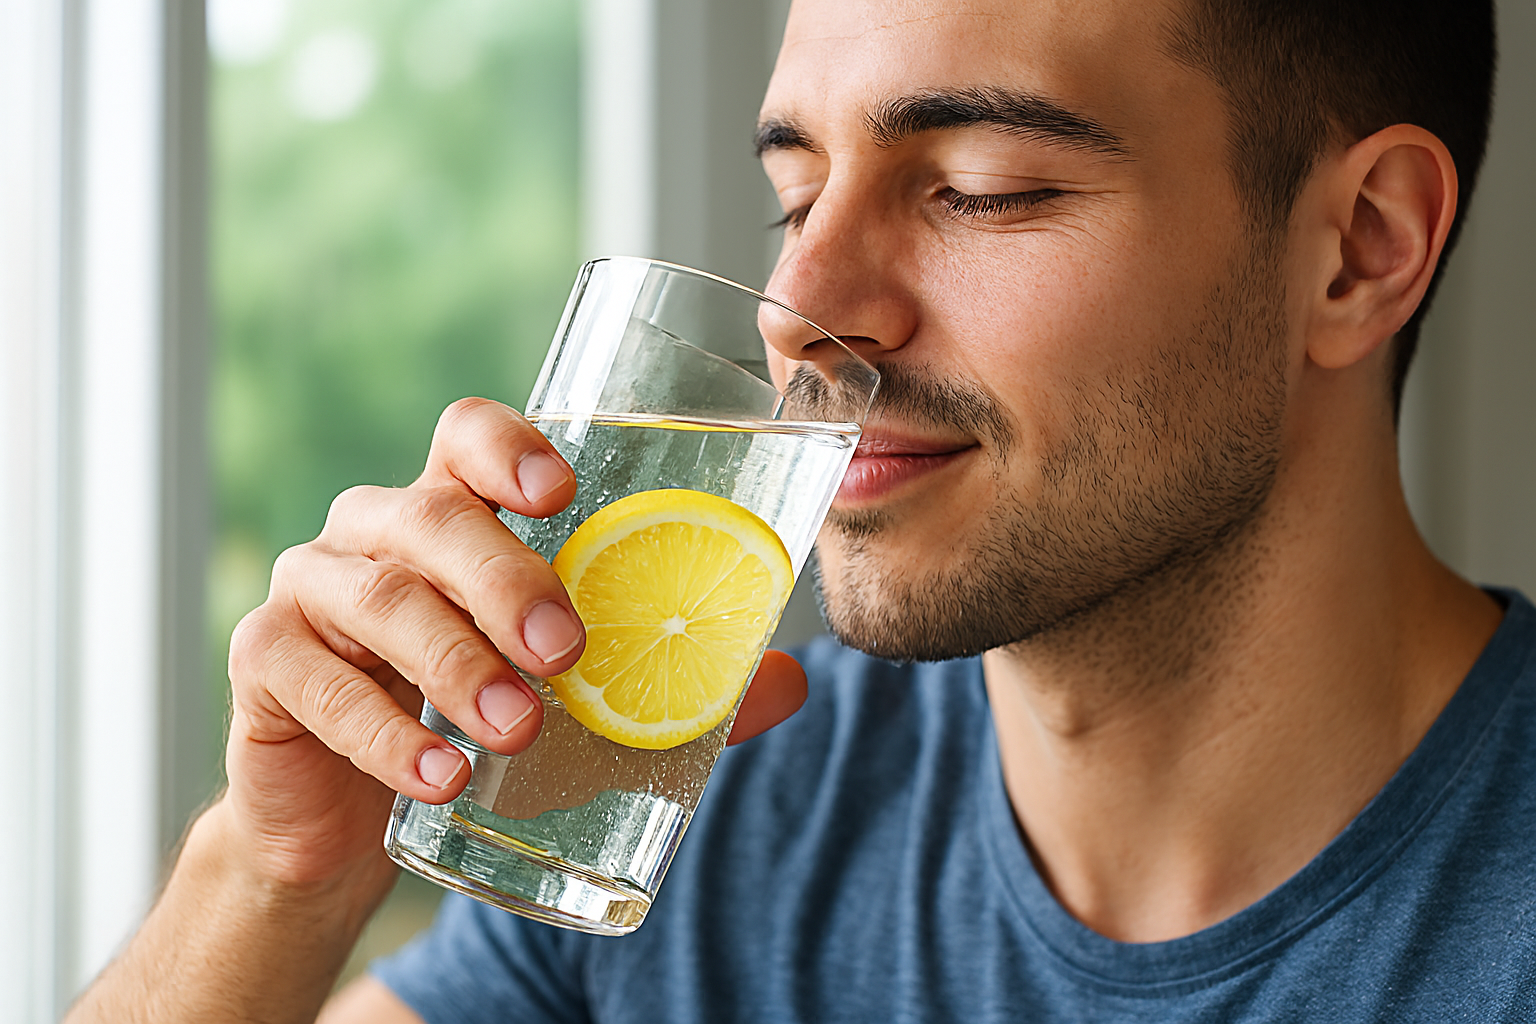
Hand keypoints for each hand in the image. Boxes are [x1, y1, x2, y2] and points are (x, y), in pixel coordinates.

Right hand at [221, 397, 806, 893]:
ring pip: (377, 597)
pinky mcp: (265, 663)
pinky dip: (384, 733)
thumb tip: (793, 680)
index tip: (561, 492)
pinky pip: (314, 682)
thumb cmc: (477, 724)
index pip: (464, 436)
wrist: (355, 820)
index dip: (507, 447)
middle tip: (565, 650)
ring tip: (520, 728)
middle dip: (503, 578)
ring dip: (455, 664)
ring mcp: (311, 589)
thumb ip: (672, 682)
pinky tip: (442, 777)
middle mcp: (374, 531)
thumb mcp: (570, 696)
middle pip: (429, 517)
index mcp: (452, 513)